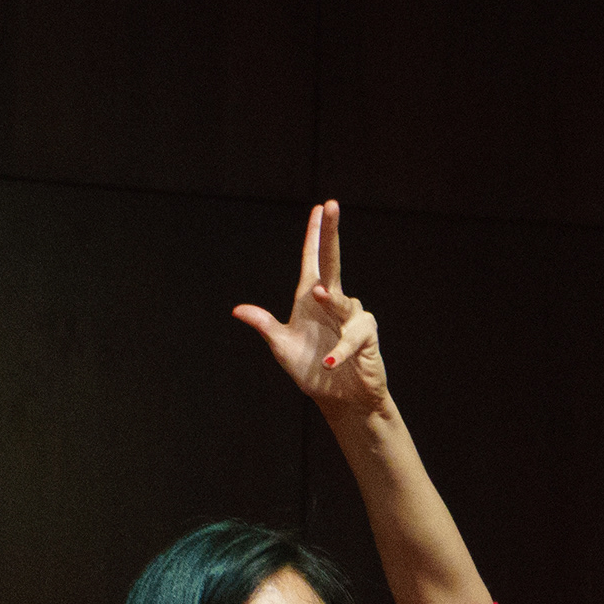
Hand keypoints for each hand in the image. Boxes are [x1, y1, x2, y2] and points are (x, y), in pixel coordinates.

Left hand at [232, 199, 388, 419]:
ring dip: (332, 300)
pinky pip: (352, 336)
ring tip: (320, 296)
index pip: (313, 260)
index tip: (319, 207)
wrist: (340, 399)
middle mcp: (333, 301)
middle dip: (330, 233)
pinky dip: (340, 349)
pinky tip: (329, 362)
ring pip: (342, 301)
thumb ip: (264, 326)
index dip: (315, 234)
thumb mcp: (282, 347)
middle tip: (330, 205)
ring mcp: (352, 316)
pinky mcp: (366, 336)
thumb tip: (237, 310)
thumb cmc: (311, 370)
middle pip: (332, 261)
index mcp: (311, 298)